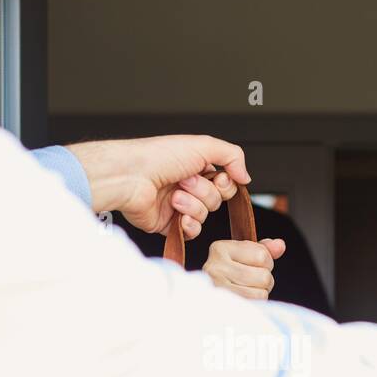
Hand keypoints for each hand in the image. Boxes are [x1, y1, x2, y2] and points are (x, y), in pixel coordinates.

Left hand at [64, 135, 250, 238]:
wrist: (131, 176)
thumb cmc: (158, 157)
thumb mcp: (203, 145)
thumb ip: (232, 156)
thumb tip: (246, 177)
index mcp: (195, 167)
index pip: (226, 182)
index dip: (226, 183)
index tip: (219, 178)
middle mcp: (187, 186)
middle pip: (217, 199)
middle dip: (205, 192)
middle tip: (186, 181)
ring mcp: (178, 206)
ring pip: (205, 215)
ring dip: (192, 205)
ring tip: (174, 195)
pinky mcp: (169, 225)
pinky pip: (192, 231)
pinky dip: (189, 224)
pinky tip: (178, 215)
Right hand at [202, 238, 285, 299]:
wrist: (206, 305)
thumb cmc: (230, 277)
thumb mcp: (244, 257)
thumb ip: (264, 250)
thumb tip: (280, 245)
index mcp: (220, 248)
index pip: (262, 255)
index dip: (266, 264)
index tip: (252, 267)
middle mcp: (214, 267)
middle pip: (264, 276)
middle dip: (264, 282)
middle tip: (251, 284)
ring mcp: (216, 289)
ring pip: (260, 294)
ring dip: (259, 295)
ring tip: (246, 293)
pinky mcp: (221, 308)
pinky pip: (253, 307)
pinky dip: (254, 307)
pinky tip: (244, 303)